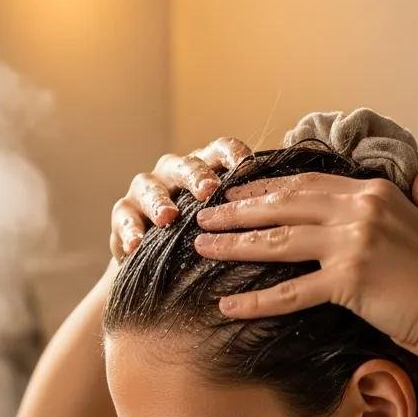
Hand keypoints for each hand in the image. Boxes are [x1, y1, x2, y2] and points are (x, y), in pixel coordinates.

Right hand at [110, 137, 250, 261]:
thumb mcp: (228, 223)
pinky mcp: (123, 214)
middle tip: (209, 191)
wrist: (159, 266)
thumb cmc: (204, 238)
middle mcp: (174, 172)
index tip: (246, 165)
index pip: (220, 151)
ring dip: (159, 201)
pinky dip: (129, 230)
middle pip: (186, 165)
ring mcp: (146, 190)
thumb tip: (294, 217)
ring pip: (150, 187)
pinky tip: (135, 245)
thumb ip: (248, 213)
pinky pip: (124, 217)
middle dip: (197, 176)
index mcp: (206, 168)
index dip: (233, 155)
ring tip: (168, 218)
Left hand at [193, 167, 417, 362]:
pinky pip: (290, 292)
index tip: (236, 194)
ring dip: (234, 245)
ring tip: (202, 248)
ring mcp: (352, 244)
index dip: (265, 189)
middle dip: (237, 211)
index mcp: (374, 193)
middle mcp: (359, 211)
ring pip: (277, 241)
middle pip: (282, 206)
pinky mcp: (349, 281)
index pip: (305, 184)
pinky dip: (255, 302)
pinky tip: (226, 307)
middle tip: (204, 217)